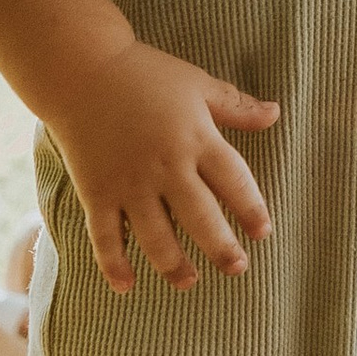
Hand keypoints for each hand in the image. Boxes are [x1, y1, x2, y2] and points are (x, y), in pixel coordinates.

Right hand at [45, 42, 278, 293]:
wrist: (80, 69)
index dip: (251, 209)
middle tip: (237, 268)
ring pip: (155, 235)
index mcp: (196, 138)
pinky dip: (113, 263)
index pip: (233, 180)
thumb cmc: (145, 73)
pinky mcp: (96, 191)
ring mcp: (129, 182)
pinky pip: (105, 235)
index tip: (263, 232)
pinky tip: (125, 286)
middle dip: (220, 247)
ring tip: (188, 282)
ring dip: (173, 264)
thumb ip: (235, 106)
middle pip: (200, 216)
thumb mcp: (197, 84)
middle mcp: (166, 166)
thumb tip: (276, 113)